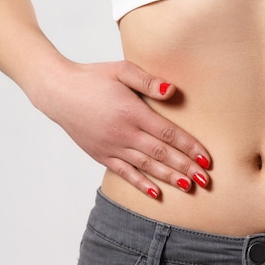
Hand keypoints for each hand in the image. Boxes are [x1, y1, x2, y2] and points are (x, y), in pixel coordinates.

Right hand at [38, 60, 210, 198]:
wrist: (57, 92)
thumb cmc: (93, 77)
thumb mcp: (122, 70)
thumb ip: (148, 81)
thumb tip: (172, 91)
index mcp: (132, 112)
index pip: (168, 133)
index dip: (189, 147)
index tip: (206, 159)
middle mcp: (124, 133)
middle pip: (161, 154)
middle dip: (186, 167)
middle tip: (205, 180)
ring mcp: (112, 147)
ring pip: (146, 166)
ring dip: (169, 178)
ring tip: (189, 187)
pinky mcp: (101, 155)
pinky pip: (125, 173)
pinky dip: (141, 184)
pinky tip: (157, 194)